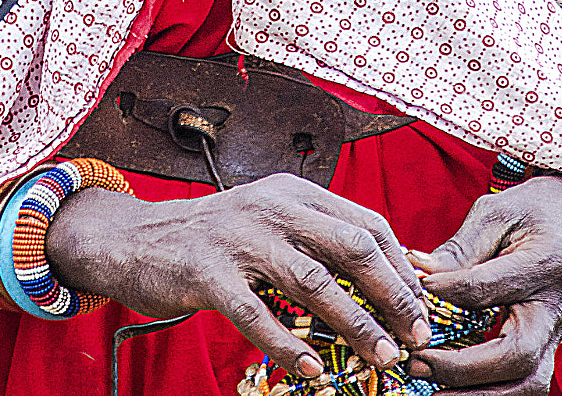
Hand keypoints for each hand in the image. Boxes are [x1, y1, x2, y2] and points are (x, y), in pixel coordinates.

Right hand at [44, 171, 431, 381]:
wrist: (137, 239)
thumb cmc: (218, 239)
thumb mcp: (271, 221)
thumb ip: (319, 239)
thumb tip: (389, 277)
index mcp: (294, 192)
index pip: (366, 223)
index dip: (401, 265)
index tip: (424, 305)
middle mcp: (272, 207)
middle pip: (351, 245)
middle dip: (393, 292)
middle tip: (417, 333)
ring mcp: (239, 238)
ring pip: (313, 281)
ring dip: (355, 323)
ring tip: (384, 355)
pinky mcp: (207, 273)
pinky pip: (256, 314)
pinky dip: (288, 344)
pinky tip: (312, 368)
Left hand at [404, 174, 561, 394]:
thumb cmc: (530, 214)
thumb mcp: (495, 214)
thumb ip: (460, 248)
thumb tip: (419, 271)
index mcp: (544, 264)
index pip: (491, 288)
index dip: (450, 292)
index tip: (417, 289)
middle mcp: (554, 310)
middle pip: (517, 358)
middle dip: (464, 368)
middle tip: (419, 360)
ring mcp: (552, 337)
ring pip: (526, 385)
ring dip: (477, 393)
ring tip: (430, 382)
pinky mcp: (543, 351)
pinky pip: (521, 384)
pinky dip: (487, 393)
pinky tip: (450, 386)